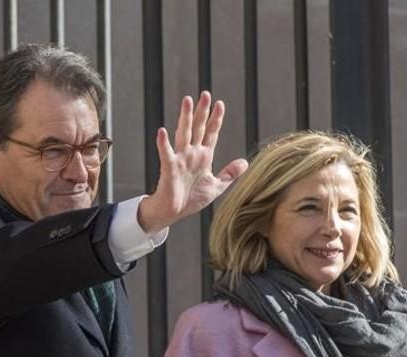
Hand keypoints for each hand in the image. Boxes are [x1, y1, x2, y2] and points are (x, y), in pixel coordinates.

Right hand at [137, 91, 248, 234]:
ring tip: (187, 101)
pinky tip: (162, 131)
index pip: (211, 133)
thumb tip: (245, 162)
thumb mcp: (216, 186)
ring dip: (185, 118)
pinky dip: (163, 143)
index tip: (220, 104)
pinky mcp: (170, 168)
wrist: (174, 212)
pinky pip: (166, 154)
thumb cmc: (191, 199)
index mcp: (203, 157)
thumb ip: (229, 174)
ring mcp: (180, 159)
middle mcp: (192, 154)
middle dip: (202, 111)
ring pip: (184, 134)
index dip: (215, 119)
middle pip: (198, 128)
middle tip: (205, 94)